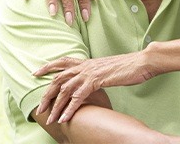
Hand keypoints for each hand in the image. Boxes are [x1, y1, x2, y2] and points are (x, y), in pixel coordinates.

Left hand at [34, 52, 156, 124]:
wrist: (143, 61)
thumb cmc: (131, 66)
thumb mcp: (111, 69)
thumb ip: (100, 73)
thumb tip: (96, 80)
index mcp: (89, 62)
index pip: (63, 62)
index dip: (48, 66)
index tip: (36, 72)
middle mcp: (87, 65)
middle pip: (59, 78)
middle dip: (47, 94)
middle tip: (40, 108)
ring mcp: (91, 72)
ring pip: (65, 89)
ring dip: (56, 106)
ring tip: (51, 119)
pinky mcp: (97, 80)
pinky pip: (78, 96)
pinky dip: (70, 108)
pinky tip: (65, 118)